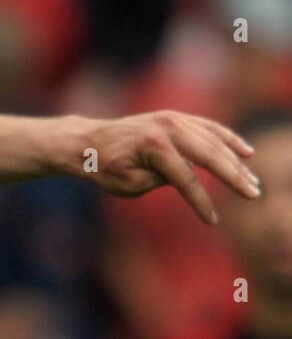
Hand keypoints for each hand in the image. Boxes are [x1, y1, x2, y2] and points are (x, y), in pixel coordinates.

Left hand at [68, 111, 259, 223]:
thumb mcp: (128, 185)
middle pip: (209, 155)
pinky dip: (227, 138)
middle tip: (253, 195)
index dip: (201, 202)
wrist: (86, 141)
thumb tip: (189, 176)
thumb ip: (161, 181)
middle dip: (233, 177)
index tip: (212, 221)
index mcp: (152, 145)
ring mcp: (170, 118)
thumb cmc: (102, 167)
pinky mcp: (173, 117)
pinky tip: (245, 152)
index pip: (186, 179)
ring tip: (252, 180)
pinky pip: (207, 127)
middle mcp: (165, 127)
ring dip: (235, 160)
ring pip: (213, 140)